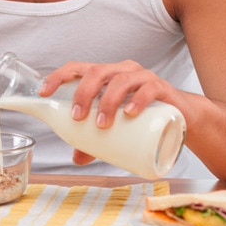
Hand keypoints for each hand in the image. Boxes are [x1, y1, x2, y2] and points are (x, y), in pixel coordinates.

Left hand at [40, 59, 177, 130]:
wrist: (180, 117)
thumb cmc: (141, 117)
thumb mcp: (115, 128)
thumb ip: (95, 141)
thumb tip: (76, 157)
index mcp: (105, 75)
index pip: (77, 68)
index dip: (58, 76)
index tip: (44, 93)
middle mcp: (121, 70)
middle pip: (96, 72)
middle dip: (83, 93)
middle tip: (78, 117)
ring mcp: (142, 76)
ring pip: (120, 80)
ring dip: (108, 101)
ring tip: (102, 124)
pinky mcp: (161, 88)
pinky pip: (148, 88)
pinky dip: (137, 99)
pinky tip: (129, 112)